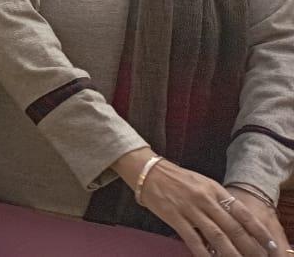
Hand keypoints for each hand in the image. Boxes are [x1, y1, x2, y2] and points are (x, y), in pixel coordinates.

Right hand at [117, 151, 278, 256]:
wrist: (148, 170)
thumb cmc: (177, 179)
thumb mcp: (203, 184)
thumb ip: (219, 201)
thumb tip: (236, 223)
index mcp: (214, 190)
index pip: (242, 212)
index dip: (258, 230)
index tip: (269, 244)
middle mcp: (205, 199)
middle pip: (232, 227)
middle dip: (249, 247)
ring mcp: (189, 208)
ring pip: (216, 236)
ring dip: (231, 253)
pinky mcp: (174, 217)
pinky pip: (193, 239)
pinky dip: (204, 253)